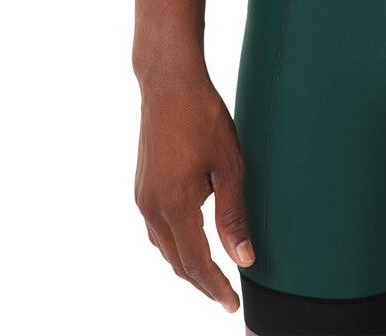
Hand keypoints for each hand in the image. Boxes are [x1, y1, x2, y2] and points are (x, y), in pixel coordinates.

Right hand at [134, 73, 255, 312]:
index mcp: (175, 204)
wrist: (169, 82)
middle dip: (202, 282)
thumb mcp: (229, 165)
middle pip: (176, 261)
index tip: (232, 303)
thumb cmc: (203, 116)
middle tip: (226, 295)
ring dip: (187, 265)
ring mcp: (143, 196)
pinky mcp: (142, 186)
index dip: (215, 287)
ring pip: (164, 247)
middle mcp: (152, 206)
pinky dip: (174, 244)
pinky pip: (156, 229)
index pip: (196, 263)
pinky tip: (190, 241)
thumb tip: (243, 257)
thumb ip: (233, 215)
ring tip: (212, 274)